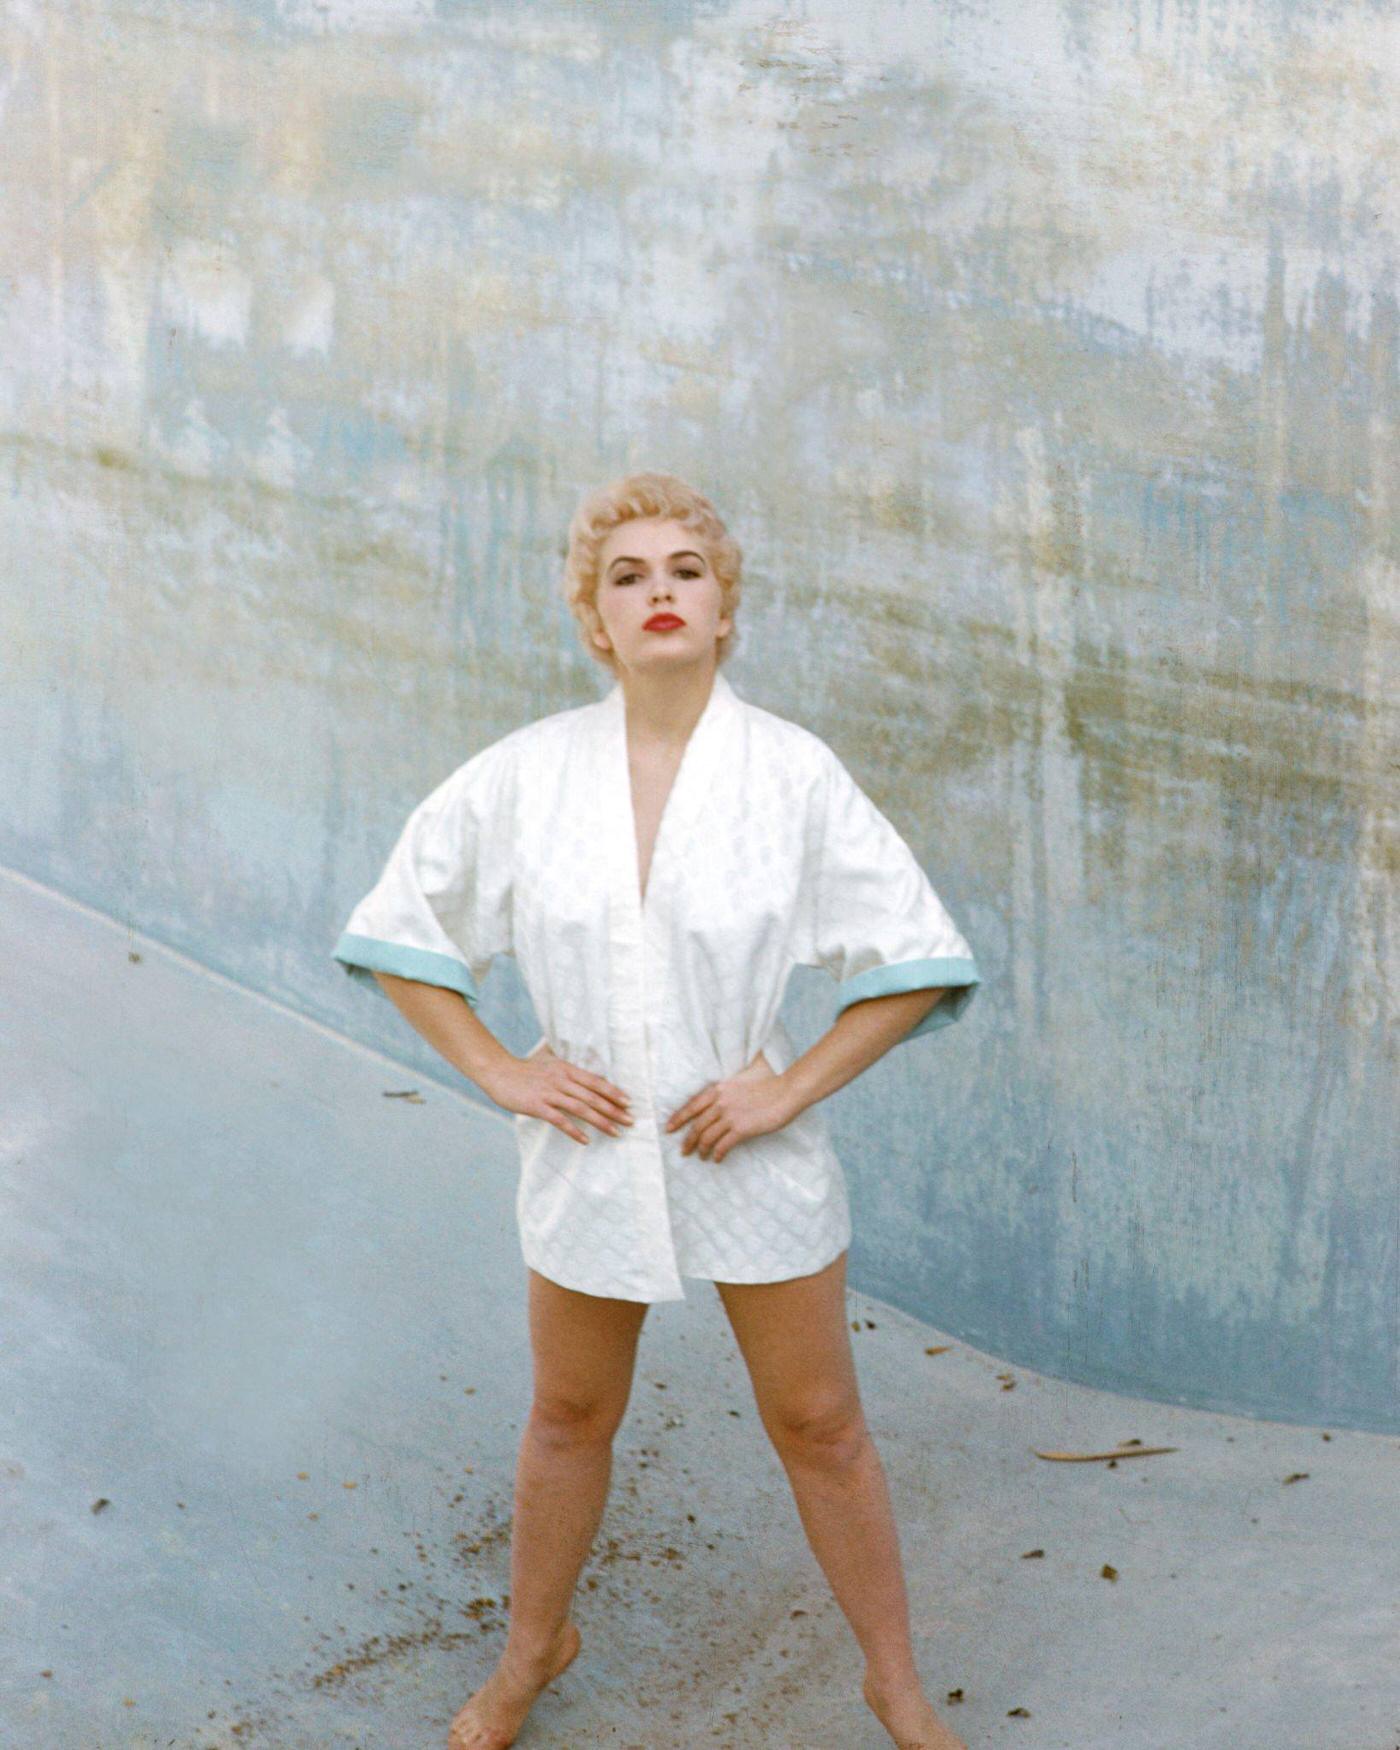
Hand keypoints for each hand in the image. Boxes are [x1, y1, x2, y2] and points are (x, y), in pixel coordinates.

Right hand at [482, 1043, 634, 1146]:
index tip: (629, 1102)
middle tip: (630, 1121)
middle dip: (614, 1110)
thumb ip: (568, 1071)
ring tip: (615, 1132)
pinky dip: (574, 1131)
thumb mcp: (550, 1063)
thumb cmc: (525, 1069)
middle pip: (593, 1096)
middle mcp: (561, 1080)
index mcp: (566, 1069)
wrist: (499, 1071)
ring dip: (601, 1121)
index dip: (614, 1092)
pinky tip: (585, 1140)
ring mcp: (550, 1093)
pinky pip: (560, 1120)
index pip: (596, 1081)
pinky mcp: (537, 1106)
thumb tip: (587, 1078)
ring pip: (581, 1108)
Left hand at [665, 1051, 795, 1163]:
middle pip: (696, 1125)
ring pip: (707, 1137)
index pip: (692, 1105)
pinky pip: (723, 1145)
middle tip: (684, 1151)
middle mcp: (720, 1102)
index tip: (669, 1128)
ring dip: (701, 1150)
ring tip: (701, 1157)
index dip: (678, 1118)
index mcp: (719, 1088)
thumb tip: (736, 1067)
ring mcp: (730, 1116)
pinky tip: (718, 1159)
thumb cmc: (772, 1079)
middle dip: (687, 1140)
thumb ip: (735, 1074)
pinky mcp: (742, 1129)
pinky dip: (718, 1154)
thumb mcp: (747, 1071)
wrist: (788, 1089)